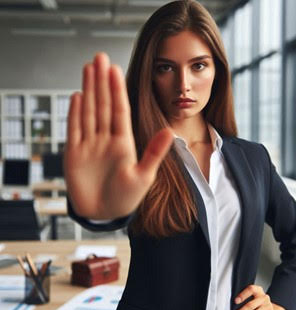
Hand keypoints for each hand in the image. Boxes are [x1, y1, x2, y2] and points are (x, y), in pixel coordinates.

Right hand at [64, 52, 172, 219]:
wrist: (104, 214)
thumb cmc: (125, 198)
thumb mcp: (143, 176)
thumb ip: (154, 153)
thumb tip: (169, 132)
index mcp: (123, 143)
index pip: (119, 111)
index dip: (117, 90)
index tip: (116, 70)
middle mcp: (106, 139)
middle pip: (103, 105)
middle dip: (101, 82)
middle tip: (100, 58)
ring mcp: (89, 145)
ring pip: (88, 112)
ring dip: (88, 90)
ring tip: (89, 69)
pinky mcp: (74, 154)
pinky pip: (74, 129)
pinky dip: (74, 113)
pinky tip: (77, 96)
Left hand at [230, 284, 285, 309]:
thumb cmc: (258, 302)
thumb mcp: (253, 297)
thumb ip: (245, 299)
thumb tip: (232, 307)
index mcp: (258, 290)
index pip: (250, 289)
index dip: (243, 295)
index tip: (235, 301)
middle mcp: (263, 297)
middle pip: (250, 305)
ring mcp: (268, 307)